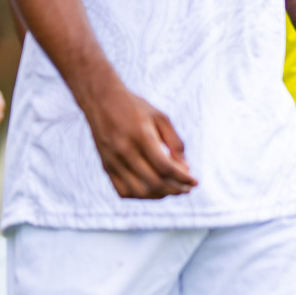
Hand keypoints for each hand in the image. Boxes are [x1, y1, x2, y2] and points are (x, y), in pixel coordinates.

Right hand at [82, 83, 196, 199]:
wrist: (100, 99)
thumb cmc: (134, 107)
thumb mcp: (160, 117)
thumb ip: (175, 143)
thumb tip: (185, 170)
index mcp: (141, 135)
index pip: (165, 167)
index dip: (183, 178)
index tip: (195, 182)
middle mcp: (125, 149)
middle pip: (154, 182)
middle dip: (175, 189)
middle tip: (186, 188)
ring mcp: (113, 159)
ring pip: (139, 191)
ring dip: (159, 195)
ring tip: (170, 189)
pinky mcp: (106, 165)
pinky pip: (123, 191)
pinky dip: (140, 195)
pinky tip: (150, 188)